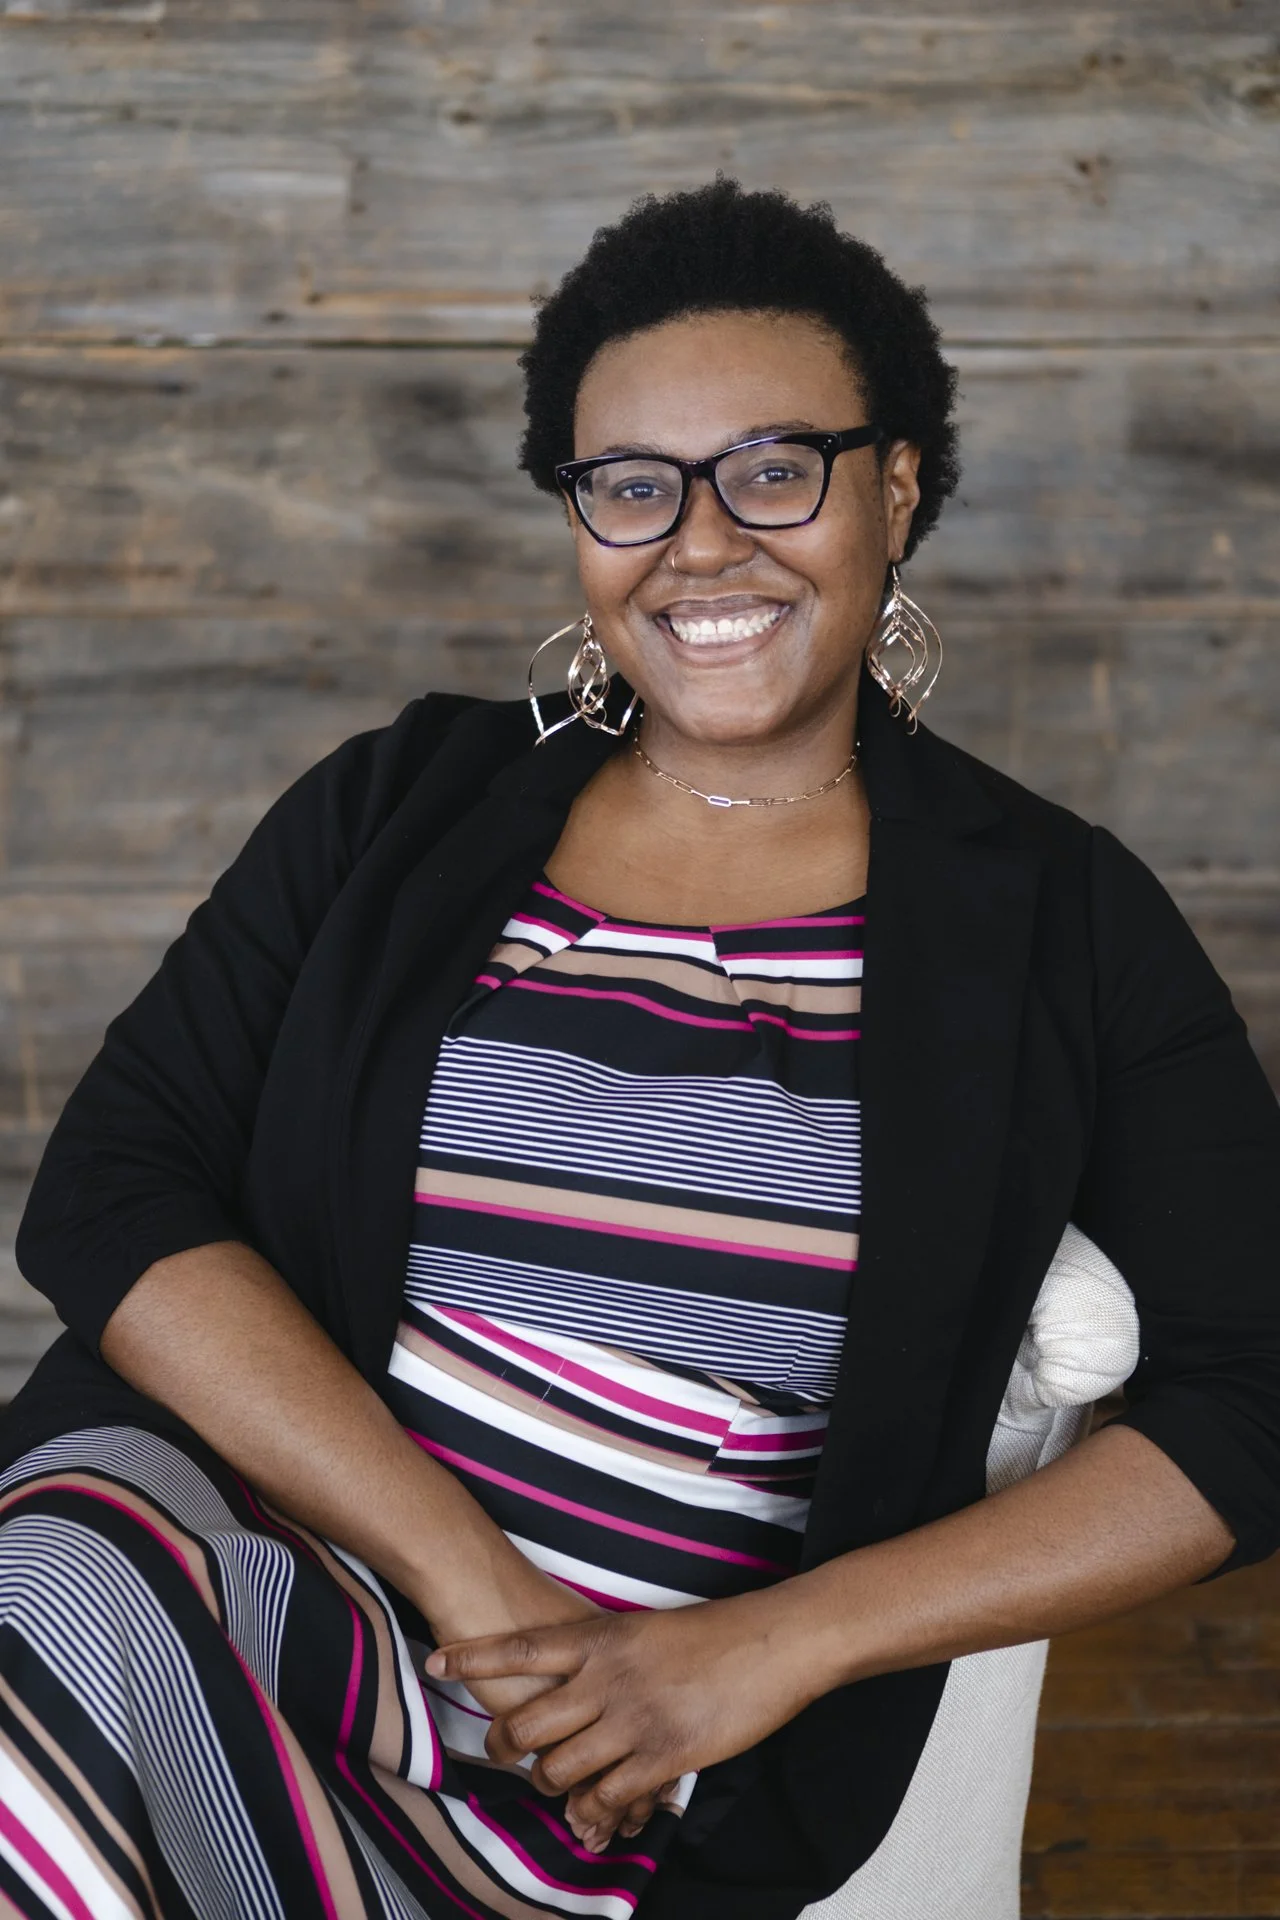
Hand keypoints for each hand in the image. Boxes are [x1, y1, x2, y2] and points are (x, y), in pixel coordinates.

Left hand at [426, 1589, 813, 1849]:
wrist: (769, 1644)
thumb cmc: (712, 1634)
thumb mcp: (646, 1630)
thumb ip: (607, 1653)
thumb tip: (578, 1673)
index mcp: (601, 1639)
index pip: (522, 1649)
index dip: (474, 1658)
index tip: (436, 1662)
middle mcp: (606, 1680)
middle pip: (527, 1723)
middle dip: (503, 1746)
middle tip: (498, 1753)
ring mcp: (631, 1720)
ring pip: (558, 1768)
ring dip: (547, 1784)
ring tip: (549, 1786)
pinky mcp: (661, 1757)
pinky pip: (605, 1797)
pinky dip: (591, 1811)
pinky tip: (591, 1814)